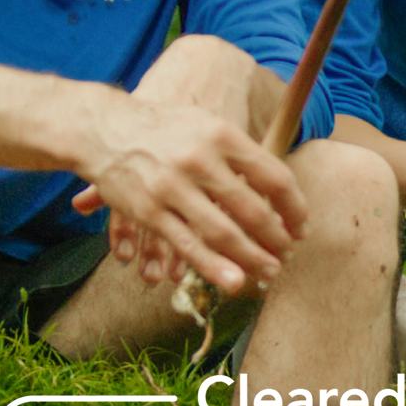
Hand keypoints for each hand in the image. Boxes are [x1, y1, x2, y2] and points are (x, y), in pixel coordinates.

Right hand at [69, 99, 306, 295]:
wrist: (104, 127)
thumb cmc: (167, 128)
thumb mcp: (208, 125)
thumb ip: (241, 154)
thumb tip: (280, 189)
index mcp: (223, 135)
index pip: (275, 177)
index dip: (294, 208)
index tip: (301, 228)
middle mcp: (200, 160)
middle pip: (253, 210)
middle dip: (276, 239)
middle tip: (287, 255)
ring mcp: (173, 187)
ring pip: (223, 233)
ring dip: (252, 258)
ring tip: (269, 272)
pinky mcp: (150, 210)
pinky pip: (187, 244)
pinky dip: (212, 266)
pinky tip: (234, 280)